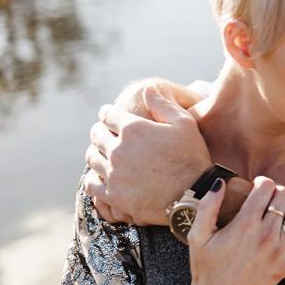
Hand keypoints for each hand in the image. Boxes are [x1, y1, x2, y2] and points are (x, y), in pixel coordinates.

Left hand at [84, 86, 210, 225]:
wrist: (194, 195)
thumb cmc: (192, 156)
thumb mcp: (184, 123)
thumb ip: (162, 104)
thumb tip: (147, 89)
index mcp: (133, 129)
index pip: (108, 114)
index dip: (108, 113)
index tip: (109, 114)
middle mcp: (119, 150)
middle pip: (96, 135)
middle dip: (100, 131)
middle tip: (105, 133)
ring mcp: (114, 174)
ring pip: (92, 158)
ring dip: (95, 152)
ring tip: (102, 153)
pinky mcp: (114, 196)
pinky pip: (91, 184)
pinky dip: (94, 177)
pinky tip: (101, 176)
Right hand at [186, 176, 284, 284]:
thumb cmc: (205, 269)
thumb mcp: (198, 235)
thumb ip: (208, 205)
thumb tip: (221, 182)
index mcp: (244, 224)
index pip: (266, 188)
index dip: (263, 181)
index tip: (257, 185)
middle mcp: (265, 235)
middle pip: (284, 196)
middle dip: (278, 189)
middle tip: (271, 194)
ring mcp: (278, 251)